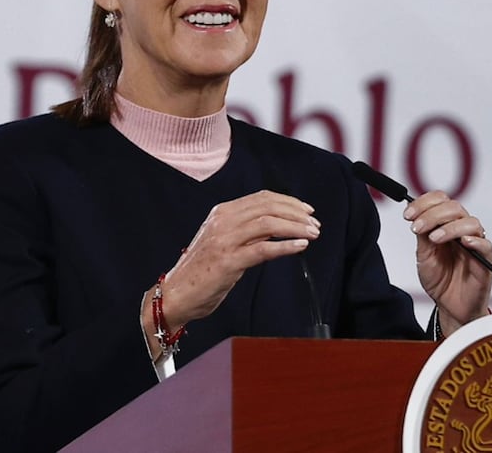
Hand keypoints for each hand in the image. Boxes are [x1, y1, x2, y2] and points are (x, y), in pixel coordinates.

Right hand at [157, 190, 320, 330]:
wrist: (176, 294)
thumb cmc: (202, 271)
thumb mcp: (223, 241)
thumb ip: (246, 230)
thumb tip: (278, 225)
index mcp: (222, 212)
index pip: (262, 198)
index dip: (288, 201)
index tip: (306, 210)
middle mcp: (223, 221)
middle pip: (268, 207)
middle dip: (297, 213)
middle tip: (315, 223)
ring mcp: (224, 240)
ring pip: (269, 224)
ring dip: (296, 227)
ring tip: (313, 233)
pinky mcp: (228, 262)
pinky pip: (263, 249)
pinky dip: (286, 246)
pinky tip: (300, 246)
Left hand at [404, 190, 491, 336]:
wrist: (450, 307)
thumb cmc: (441, 281)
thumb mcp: (424, 256)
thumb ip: (423, 236)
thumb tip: (416, 215)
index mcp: (446, 226)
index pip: (441, 201)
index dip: (424, 203)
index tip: (408, 214)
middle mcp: (462, 231)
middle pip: (454, 207)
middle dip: (432, 214)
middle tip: (417, 227)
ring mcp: (475, 245)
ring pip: (470, 222)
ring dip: (449, 227)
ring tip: (434, 239)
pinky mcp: (485, 261)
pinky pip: (486, 245)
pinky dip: (475, 240)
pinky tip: (463, 242)